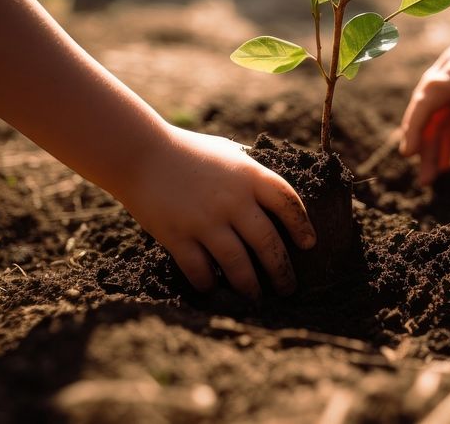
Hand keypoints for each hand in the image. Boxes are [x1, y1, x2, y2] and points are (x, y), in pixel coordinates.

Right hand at [118, 126, 315, 297]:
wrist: (141, 153)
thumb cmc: (189, 151)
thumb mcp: (229, 153)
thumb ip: (252, 173)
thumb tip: (276, 196)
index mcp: (249, 175)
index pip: (288, 202)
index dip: (302, 225)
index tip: (309, 244)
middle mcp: (232, 200)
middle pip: (267, 243)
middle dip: (282, 270)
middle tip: (289, 288)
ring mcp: (204, 220)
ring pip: (237, 264)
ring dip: (251, 286)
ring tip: (258, 299)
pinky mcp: (177, 236)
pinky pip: (200, 270)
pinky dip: (209, 284)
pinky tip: (215, 289)